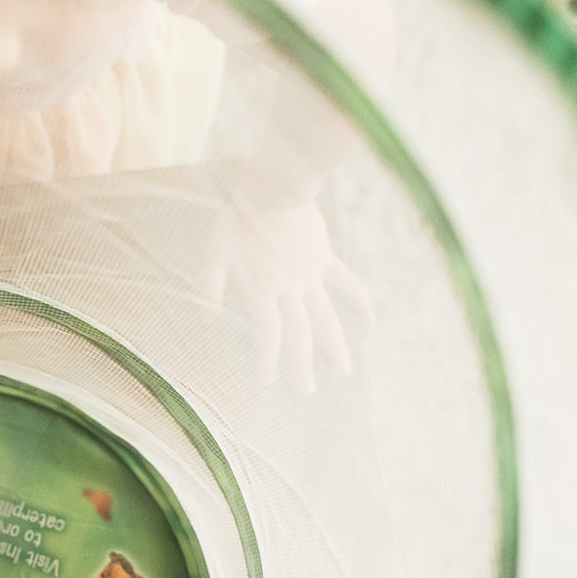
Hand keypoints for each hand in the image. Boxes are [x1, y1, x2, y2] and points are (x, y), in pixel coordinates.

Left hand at [206, 200, 370, 391]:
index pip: (267, 336)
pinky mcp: (325, 258)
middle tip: (307, 391)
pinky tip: (369, 322)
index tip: (267, 383)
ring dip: (335, 346)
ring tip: (344, 372)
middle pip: (299, 335)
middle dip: (302, 366)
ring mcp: (311, 275)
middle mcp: (289, 289)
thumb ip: (211, 286)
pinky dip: (359, 301)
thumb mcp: (215, 250)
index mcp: (261, 290)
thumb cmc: (239, 217)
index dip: (267, 362)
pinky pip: (346, 283)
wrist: (275, 186)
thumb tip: (207, 319)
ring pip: (326, 317)